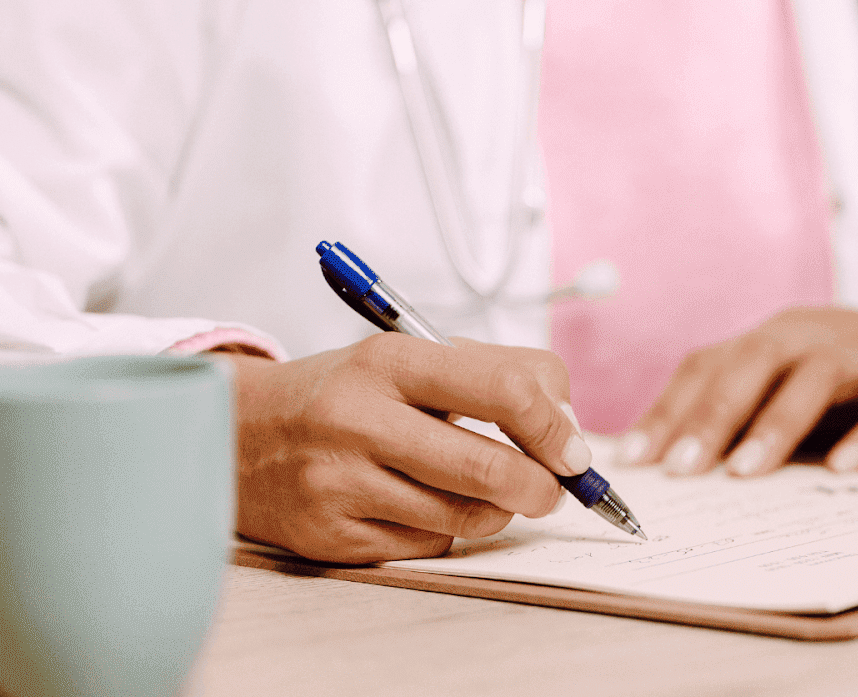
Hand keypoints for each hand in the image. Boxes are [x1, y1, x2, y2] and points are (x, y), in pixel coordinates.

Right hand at [226, 333, 590, 563]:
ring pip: (463, 515)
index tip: (574, 452)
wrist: (238, 432)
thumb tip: (568, 428)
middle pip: (488, 467)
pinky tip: (427, 505)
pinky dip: (446, 531)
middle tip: (552, 490)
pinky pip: (424, 546)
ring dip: (496, 510)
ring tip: (489, 491)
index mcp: (391, 361)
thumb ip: (500, 375)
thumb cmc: (348, 393)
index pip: (504, 389)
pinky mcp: (329, 535)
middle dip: (541, 487)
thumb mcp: (414, 357)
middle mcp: (359, 419)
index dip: (555, 427)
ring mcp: (339, 481)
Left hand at [619, 280, 857, 477]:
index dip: (670, 408)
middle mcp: (815, 333)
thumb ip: (748, 405)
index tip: (635, 458)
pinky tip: (843, 470)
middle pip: (755, 362)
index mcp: (777, 335)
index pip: (712, 363)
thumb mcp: (797, 377)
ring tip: (744, 472)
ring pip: (816, 379)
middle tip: (681, 468)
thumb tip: (672, 457)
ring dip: (776, 424)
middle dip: (713, 415)